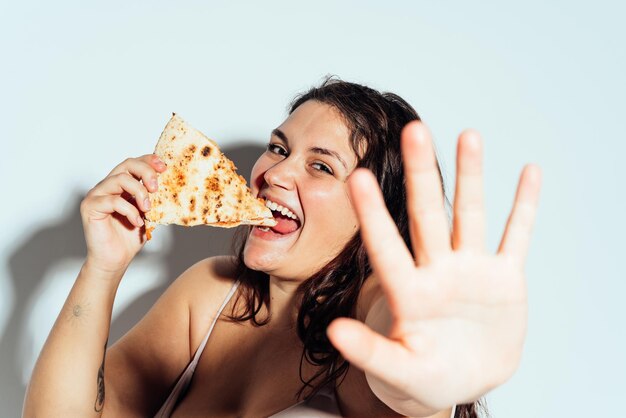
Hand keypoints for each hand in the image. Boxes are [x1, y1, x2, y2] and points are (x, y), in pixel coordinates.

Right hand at [80, 154, 165, 275]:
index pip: (134, 163)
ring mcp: (97, 195)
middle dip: (146, 172)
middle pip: (127, 164)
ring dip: (139, 192)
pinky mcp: (90, 206)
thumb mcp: (148, 214)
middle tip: (156, 188)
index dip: (149, 161)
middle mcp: (108, 186)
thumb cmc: (129, 237)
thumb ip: (154, 198)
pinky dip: (129, 210)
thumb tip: (172, 185)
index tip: (164, 168)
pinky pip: (113, 201)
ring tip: (147, 209)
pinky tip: (137, 222)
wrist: (115, 259)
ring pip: (119, 179)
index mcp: (121, 185)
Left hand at [327, 122, 541, 412]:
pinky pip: (515, 237)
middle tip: (413, 129)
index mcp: (409, 294)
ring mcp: (471, 272)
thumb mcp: (398, 371)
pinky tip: (529, 173)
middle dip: (422, 174)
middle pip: (427, 216)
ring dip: (471, 177)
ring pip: (469, 215)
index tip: (359, 176)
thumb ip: (370, 352)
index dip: (374, 214)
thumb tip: (333, 332)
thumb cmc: (422, 379)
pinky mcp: (503, 279)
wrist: (460, 380)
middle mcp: (437, 272)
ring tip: (468, 136)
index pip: (387, 247)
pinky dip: (524, 208)